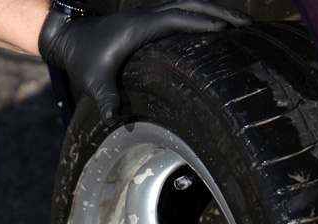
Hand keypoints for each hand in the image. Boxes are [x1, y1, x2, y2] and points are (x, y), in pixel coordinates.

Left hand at [40, 0, 251, 123]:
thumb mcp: (94, 80)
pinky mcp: (149, 17)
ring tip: (239, 22)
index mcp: (139, 26)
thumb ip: (106, 98)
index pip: (178, 19)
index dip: (202, 22)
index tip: (226, 28)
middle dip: (220, 11)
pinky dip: (201, 13)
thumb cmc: (83, 58)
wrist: (70, 37)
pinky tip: (216, 24)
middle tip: (247, 23)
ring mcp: (148, 13)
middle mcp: (146, 14)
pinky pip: (181, 10)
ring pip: (188, 4)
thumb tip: (115, 118)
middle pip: (191, 4)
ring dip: (214, 10)